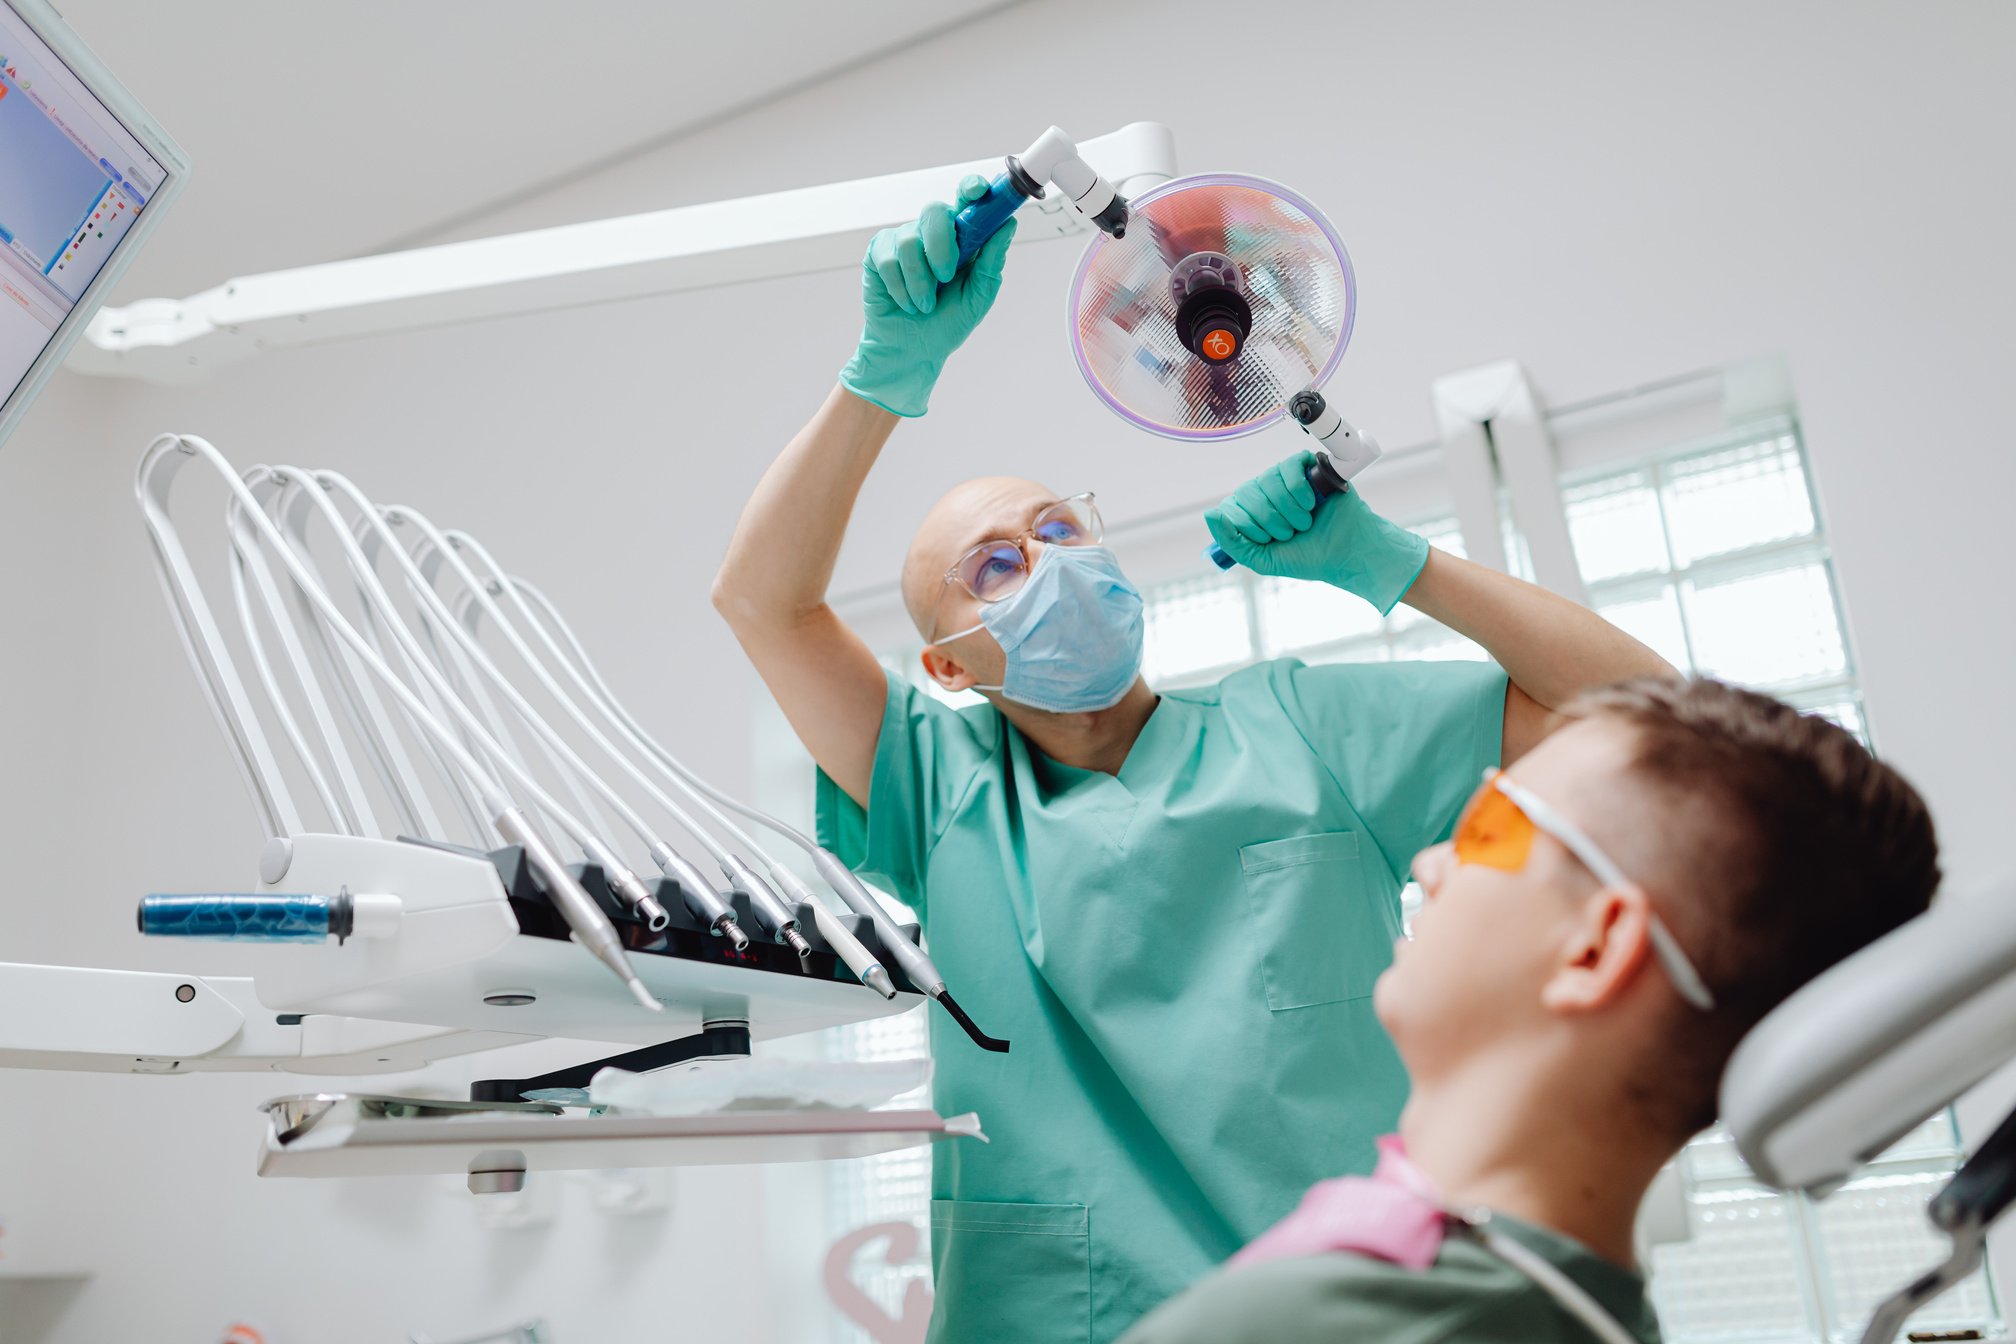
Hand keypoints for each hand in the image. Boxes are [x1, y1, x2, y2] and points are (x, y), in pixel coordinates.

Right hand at [839, 176, 1015, 417]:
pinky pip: (889, 259)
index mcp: (960, 237)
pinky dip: (901, 288)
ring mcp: (902, 240)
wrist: (912, 350)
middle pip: (934, 210)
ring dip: (921, 281)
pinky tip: (906, 302)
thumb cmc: (947, 323)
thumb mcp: (978, 297)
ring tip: (925, 303)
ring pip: (910, 241)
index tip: (980, 190)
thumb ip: (992, 262)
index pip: (967, 199)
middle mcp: (931, 233)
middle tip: (946, 276)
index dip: (973, 188)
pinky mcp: (878, 254)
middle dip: (941, 245)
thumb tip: (1007, 227)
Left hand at [1204, 451, 1429, 613]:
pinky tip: (1309, 503)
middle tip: (1291, 533)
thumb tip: (1209, 514)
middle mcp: (1266, 493)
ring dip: (1286, 508)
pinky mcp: (1309, 468)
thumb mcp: (1262, 560)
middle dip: (1270, 520)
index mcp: (1251, 514)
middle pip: (1248, 493)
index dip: (1248, 524)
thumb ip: (1231, 542)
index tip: (1268, 540)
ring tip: (1304, 523)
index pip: (1230, 507)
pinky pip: (1289, 465)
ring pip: (1268, 479)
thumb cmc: (1307, 557)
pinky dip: (1296, 488)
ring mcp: (1287, 479)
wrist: (1345, 552)